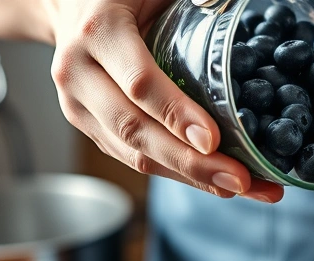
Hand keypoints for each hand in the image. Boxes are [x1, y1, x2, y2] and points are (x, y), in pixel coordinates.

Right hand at [46, 0, 282, 200]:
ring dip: (192, 178)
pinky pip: (136, 159)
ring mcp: (79, 106)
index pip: (139, 83)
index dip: (176, 115)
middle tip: (241, 180)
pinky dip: (179, 175)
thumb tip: (233, 11)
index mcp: (98, 31)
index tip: (214, 141)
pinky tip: (218, 182)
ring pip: (135, 155)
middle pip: (136, 131)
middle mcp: (79, 73)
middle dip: (193, 164)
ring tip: (243, 187)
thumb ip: (193, 4)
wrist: (70, 4)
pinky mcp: (90, 128)